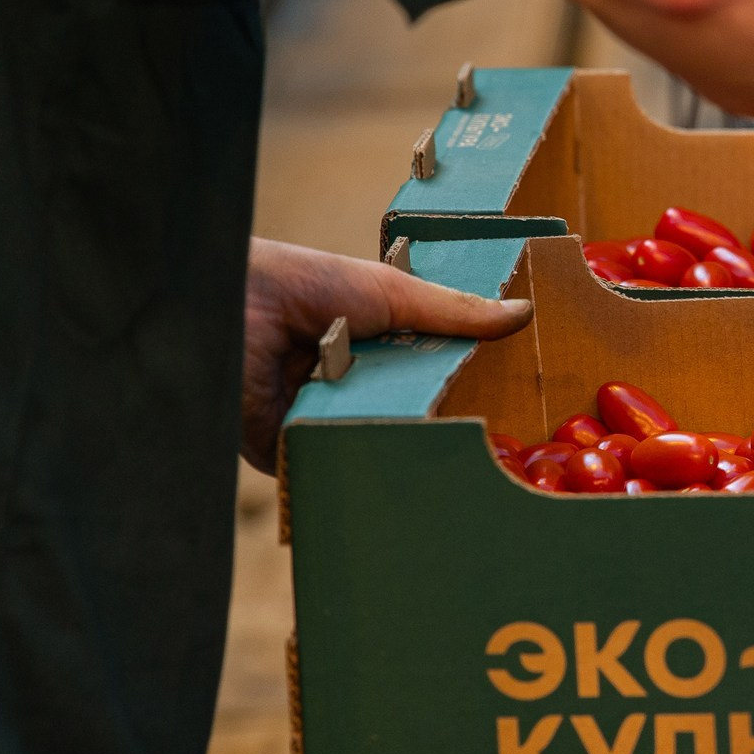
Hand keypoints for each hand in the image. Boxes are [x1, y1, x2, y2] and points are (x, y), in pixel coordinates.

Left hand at [240, 237, 533, 471]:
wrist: (232, 303)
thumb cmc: (302, 281)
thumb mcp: (390, 291)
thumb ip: (453, 311)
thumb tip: (522, 312)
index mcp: (370, 347)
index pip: (426, 377)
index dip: (463, 390)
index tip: (511, 407)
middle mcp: (346, 385)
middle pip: (404, 417)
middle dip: (436, 427)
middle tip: (490, 447)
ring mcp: (318, 419)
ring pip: (371, 447)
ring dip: (397, 449)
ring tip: (449, 465)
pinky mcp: (287, 451)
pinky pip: (329, 468)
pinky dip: (352, 467)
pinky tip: (391, 473)